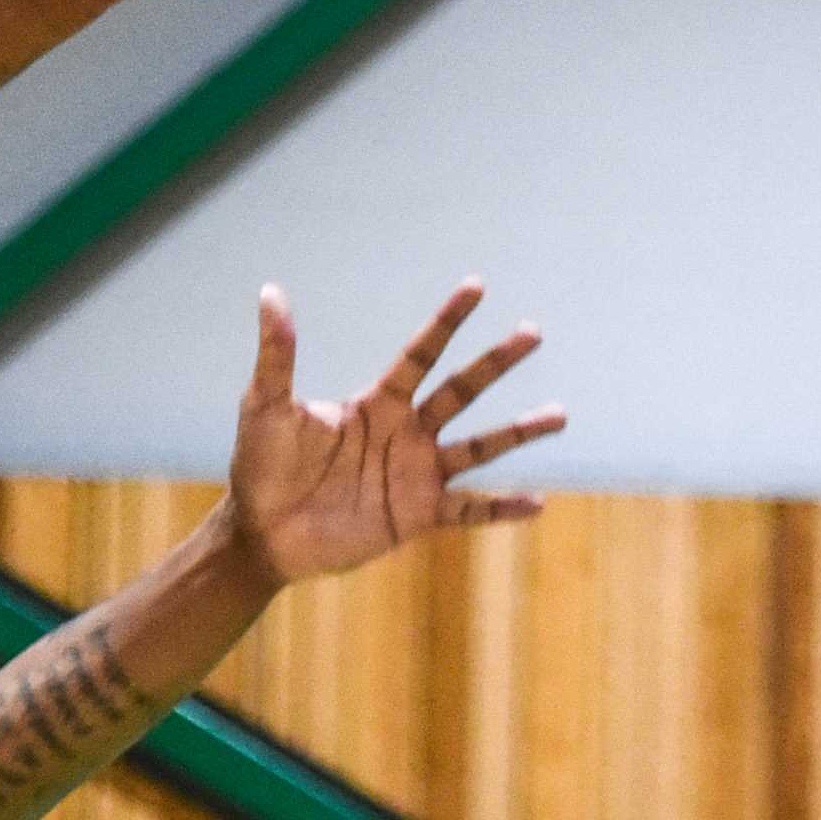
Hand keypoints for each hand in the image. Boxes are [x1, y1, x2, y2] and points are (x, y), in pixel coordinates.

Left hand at [227, 283, 562, 582]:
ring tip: (559, 414)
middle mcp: (405, 433)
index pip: (420, 354)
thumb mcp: (267, 406)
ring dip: (518, 431)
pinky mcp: (416, 515)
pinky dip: (502, 509)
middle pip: (461, 390)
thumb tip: (270, 292)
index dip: (447, 321)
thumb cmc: (260, 468)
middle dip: (496, 361)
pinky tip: (537, 504)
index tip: (476, 286)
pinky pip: (469, 510)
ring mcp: (415, 474)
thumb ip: (277, 354)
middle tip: (533, 332)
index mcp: (376, 404)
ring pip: (478, 447)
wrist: (262, 533)